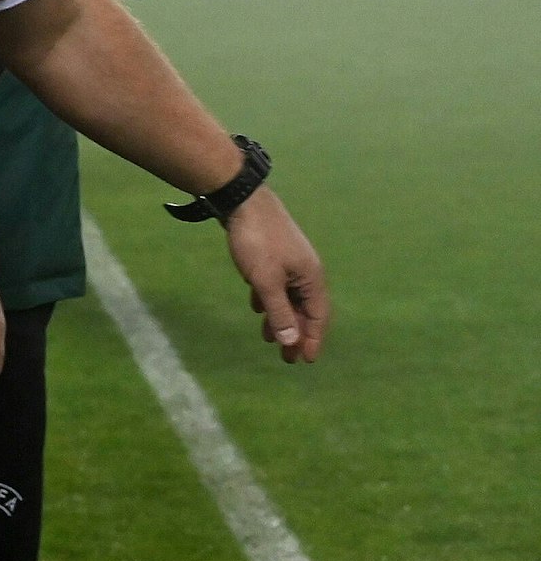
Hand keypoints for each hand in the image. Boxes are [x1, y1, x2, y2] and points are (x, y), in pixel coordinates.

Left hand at [224, 187, 328, 363]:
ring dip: (280, 317)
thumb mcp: (266, 281)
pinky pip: (276, 284)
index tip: (305, 360)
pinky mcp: (274, 253)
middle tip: (285, 357)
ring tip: (268, 338)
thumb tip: (291, 340)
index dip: (312, 339)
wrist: (242, 200)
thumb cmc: (257, 242)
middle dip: (295, 333)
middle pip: (304, 309)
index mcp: (311, 278)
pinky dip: (269, 299)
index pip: (318, 316)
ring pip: (288, 297)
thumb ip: (279, 312)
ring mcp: (290, 261)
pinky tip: (258, 307)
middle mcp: (306, 270)